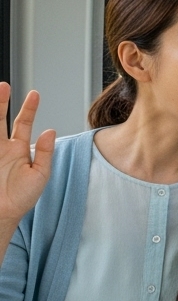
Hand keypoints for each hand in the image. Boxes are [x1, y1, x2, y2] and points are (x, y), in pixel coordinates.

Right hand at [0, 83, 55, 224]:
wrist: (1, 214)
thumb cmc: (21, 198)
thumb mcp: (40, 174)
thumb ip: (45, 152)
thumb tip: (50, 130)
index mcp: (19, 149)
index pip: (23, 123)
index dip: (28, 108)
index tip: (34, 93)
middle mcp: (2, 147)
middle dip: (1, 102)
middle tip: (3, 86)